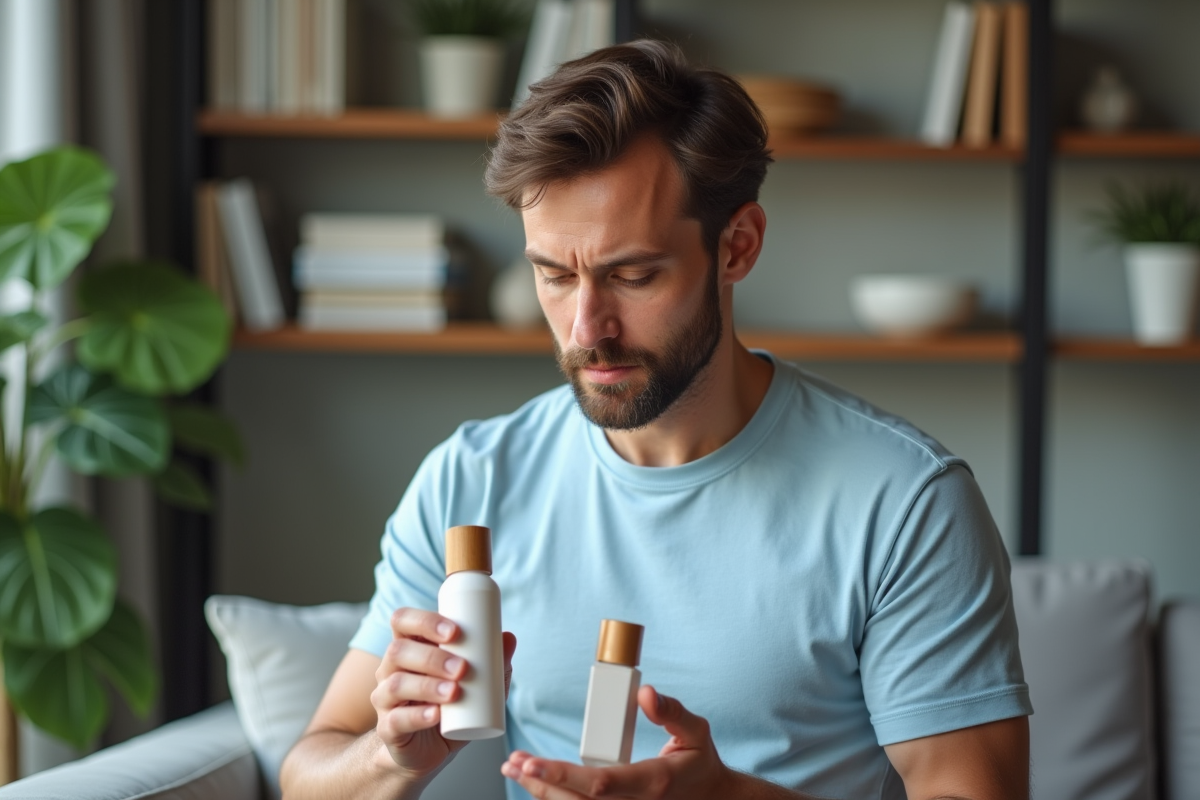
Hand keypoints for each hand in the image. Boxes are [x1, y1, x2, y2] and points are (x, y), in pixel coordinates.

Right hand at [372, 607, 516, 782]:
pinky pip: (396, 720)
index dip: (425, 621)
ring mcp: (385, 699)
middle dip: (432, 657)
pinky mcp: (388, 729)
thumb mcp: (474, 683)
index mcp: (409, 647)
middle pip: (398, 650)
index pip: (403, 621)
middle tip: (462, 668)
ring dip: (427, 686)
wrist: (429, 749)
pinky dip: (418, 716)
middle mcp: (390, 669)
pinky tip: (436, 715)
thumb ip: (492, 662)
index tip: (455, 632)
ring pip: (396, 684)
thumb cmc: (451, 706)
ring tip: (454, 692)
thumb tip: (509, 638)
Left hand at [501, 686, 735, 798]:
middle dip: (541, 784)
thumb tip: (644, 694)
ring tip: (515, 769)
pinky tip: (536, 783)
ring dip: (542, 792)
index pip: (600, 783)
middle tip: (513, 764)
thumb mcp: (697, 732)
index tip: (532, 762)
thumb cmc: (700, 764)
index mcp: (651, 783)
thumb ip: (671, 711)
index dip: (563, 775)